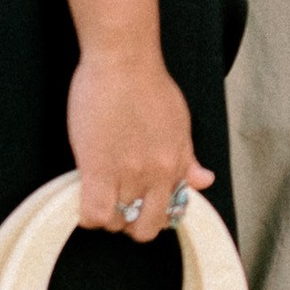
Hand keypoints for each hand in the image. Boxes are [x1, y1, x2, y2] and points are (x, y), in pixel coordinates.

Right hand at [66, 44, 211, 241]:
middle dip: (131, 223)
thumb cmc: (149, 86)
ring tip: (100, 193)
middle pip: (144, 227)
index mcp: (176, 164)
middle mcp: (156, 174)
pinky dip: (88, 216)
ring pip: (117, 222)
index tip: (142, 206)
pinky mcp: (97, 168)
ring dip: (107, 215)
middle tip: (119, 203)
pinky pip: (94, 214)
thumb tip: (203, 181)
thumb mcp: (179, 123)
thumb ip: (187, 158)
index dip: (154, 215)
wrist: (123, 62)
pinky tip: (85, 199)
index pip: (171, 213)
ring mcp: (128, 173)